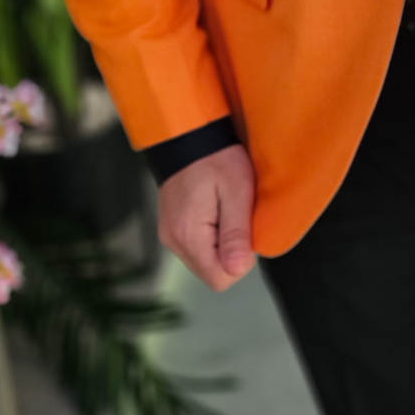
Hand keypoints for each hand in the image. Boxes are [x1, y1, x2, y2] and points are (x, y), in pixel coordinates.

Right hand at [157, 143, 256, 290]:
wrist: (189, 135)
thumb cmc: (217, 158)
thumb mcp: (237, 191)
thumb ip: (236, 233)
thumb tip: (237, 269)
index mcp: (188, 235)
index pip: (220, 279)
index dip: (240, 261)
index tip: (244, 230)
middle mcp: (174, 241)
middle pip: (213, 272)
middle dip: (232, 252)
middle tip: (236, 216)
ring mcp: (171, 235)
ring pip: (206, 260)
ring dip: (222, 243)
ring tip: (225, 208)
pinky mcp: (173, 228)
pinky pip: (198, 246)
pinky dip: (212, 235)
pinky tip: (215, 209)